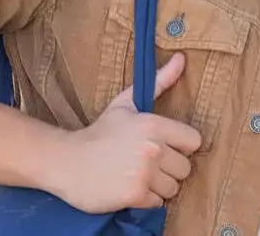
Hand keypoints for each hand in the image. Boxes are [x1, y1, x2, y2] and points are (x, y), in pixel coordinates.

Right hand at [47, 52, 202, 212]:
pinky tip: (128, 188)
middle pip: (185, 168)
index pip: (194, 141)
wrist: (65, 161)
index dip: (180, 147)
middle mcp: (152, 148)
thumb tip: (182, 58)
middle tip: (145, 164)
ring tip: (137, 176)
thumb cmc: (100, 133)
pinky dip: (145, 200)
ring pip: (173, 188)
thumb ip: (160, 82)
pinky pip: (157, 203)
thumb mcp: (128, 104)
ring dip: (158, 186)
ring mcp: (143, 173)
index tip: (163, 148)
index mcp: (154, 125)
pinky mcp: (134, 194)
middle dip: (168, 169)